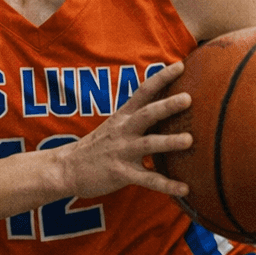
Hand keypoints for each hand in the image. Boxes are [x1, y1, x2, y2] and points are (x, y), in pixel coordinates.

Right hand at [56, 61, 191, 200]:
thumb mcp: (114, 126)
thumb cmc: (96, 147)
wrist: (66, 168)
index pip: (143, 91)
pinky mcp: (121, 173)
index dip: (161, 77)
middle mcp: (123, 131)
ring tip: (189, 140)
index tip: (181, 66)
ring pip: (148, 144)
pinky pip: (147, 180)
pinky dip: (167, 184)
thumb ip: (137, 118)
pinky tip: (185, 188)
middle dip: (167, 106)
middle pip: (147, 114)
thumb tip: (164, 109)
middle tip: (188, 98)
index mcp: (123, 117)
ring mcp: (122, 152)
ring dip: (169, 142)